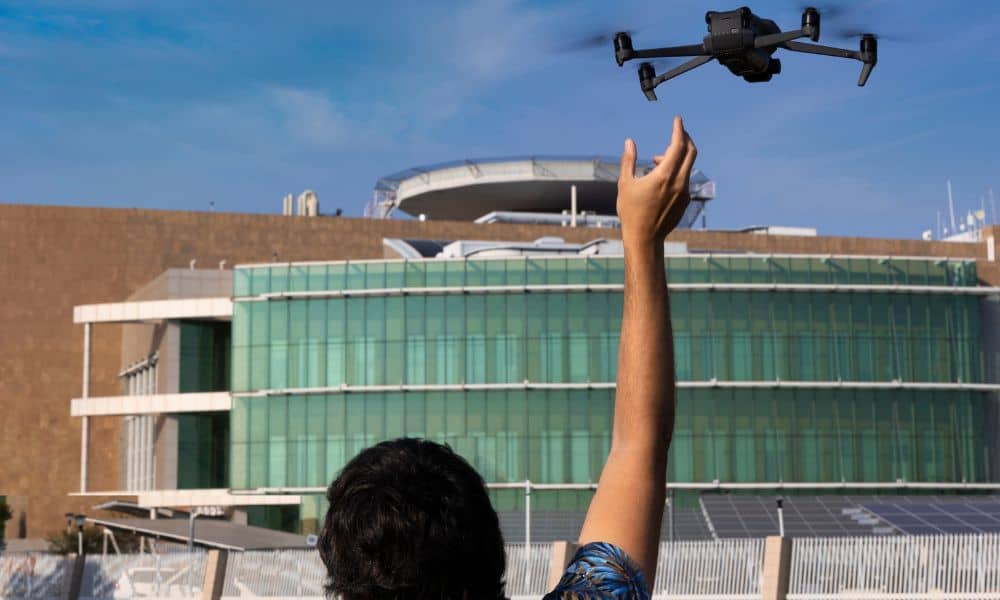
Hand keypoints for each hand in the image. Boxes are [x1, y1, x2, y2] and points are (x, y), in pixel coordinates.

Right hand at [617, 116, 696, 244]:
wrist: (645, 238)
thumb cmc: (631, 212)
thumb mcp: (625, 184)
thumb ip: (628, 160)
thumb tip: (630, 142)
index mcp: (663, 176)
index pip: (678, 145)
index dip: (678, 130)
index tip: (677, 120)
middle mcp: (678, 182)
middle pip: (691, 152)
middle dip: (685, 138)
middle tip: (677, 131)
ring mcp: (684, 192)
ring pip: (687, 166)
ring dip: (676, 156)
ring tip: (656, 160)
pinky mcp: (685, 201)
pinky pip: (684, 178)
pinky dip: (677, 170)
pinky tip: (661, 176)